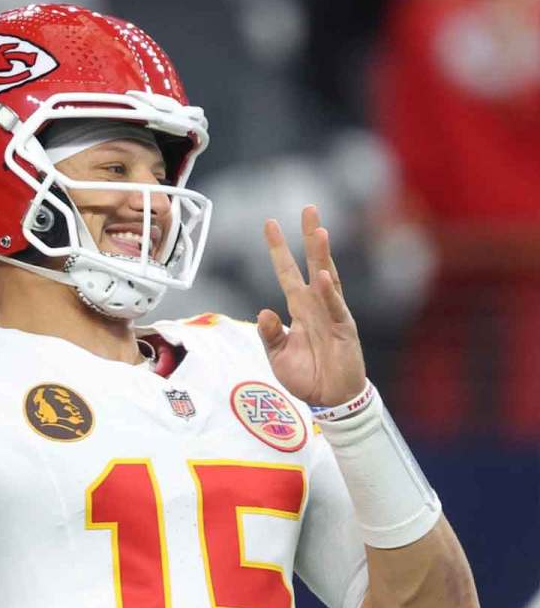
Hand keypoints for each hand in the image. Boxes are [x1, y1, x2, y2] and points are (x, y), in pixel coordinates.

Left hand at [256, 206, 365, 406]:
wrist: (329, 399)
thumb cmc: (306, 375)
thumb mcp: (277, 354)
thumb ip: (269, 333)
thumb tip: (262, 312)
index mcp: (299, 307)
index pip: (287, 271)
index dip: (279, 250)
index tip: (270, 224)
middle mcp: (316, 304)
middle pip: (312, 263)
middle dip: (309, 236)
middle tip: (308, 208)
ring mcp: (332, 314)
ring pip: (327, 278)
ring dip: (323, 255)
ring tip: (319, 231)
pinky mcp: (344, 329)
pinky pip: (335, 308)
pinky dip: (329, 293)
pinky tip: (324, 277)